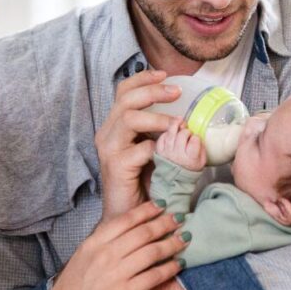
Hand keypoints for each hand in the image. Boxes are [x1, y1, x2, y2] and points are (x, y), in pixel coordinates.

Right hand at [35, 201, 188, 289]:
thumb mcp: (80, 259)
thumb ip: (100, 244)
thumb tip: (123, 232)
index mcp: (93, 244)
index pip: (125, 220)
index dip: (147, 210)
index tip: (162, 205)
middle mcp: (105, 255)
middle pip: (143, 233)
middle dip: (165, 223)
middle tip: (180, 217)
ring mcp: (116, 274)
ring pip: (152, 252)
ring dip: (172, 244)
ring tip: (185, 239)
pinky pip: (154, 276)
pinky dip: (170, 268)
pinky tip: (179, 264)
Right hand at [95, 70, 180, 217]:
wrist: (128, 215)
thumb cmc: (142, 183)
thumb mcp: (151, 149)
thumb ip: (157, 132)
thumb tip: (183, 116)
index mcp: (114, 126)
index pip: (123, 91)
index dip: (143, 79)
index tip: (165, 74)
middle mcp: (107, 134)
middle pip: (125, 99)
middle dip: (153, 91)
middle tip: (177, 92)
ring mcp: (109, 150)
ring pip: (129, 119)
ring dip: (157, 118)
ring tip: (177, 124)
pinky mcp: (115, 167)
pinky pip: (138, 149)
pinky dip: (157, 147)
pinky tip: (167, 154)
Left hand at [155, 117, 205, 171]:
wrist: (174, 181)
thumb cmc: (189, 171)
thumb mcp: (201, 162)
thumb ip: (201, 148)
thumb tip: (198, 136)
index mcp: (190, 159)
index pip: (194, 140)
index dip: (196, 136)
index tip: (196, 137)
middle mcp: (178, 155)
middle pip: (182, 135)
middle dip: (186, 131)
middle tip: (188, 133)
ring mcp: (167, 152)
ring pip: (171, 133)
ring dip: (175, 125)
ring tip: (179, 120)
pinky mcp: (159, 151)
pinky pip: (162, 137)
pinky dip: (166, 132)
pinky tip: (170, 131)